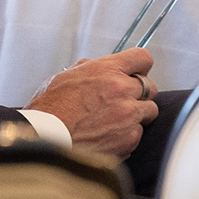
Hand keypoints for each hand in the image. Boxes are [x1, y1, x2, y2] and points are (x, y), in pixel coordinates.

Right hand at [25, 48, 159, 159]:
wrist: (46, 137)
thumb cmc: (51, 108)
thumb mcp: (67, 76)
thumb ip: (90, 69)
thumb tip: (99, 68)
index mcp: (107, 70)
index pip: (142, 58)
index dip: (140, 65)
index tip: (137, 72)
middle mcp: (122, 91)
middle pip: (151, 87)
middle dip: (139, 93)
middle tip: (123, 100)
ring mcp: (128, 116)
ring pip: (149, 112)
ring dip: (136, 115)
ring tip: (115, 121)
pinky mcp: (129, 140)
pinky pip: (138, 134)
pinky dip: (127, 136)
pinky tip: (108, 136)